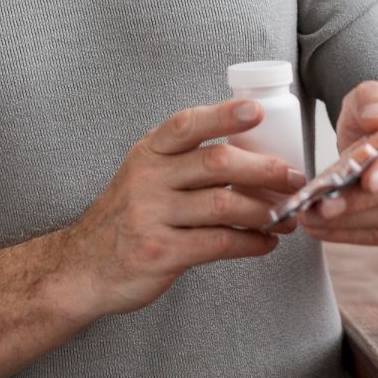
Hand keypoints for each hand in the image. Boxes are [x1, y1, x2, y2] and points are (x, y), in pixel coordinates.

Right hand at [59, 100, 304, 318]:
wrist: (83, 267)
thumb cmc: (126, 217)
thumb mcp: (143, 177)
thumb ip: (183, 163)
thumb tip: (250, 152)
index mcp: (147, 153)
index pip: (186, 124)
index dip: (223, 115)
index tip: (256, 111)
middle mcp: (148, 179)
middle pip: (216, 163)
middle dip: (264, 169)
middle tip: (294, 178)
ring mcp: (152, 215)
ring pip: (223, 204)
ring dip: (266, 210)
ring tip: (288, 216)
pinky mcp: (161, 252)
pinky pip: (219, 243)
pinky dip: (251, 242)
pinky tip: (266, 242)